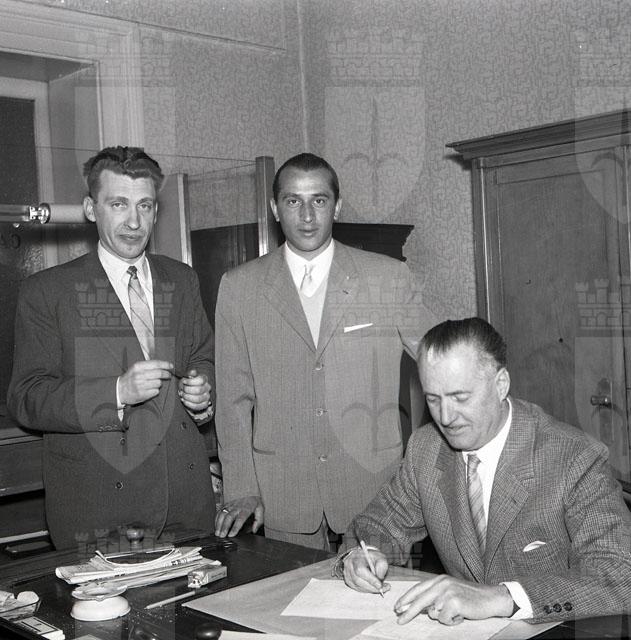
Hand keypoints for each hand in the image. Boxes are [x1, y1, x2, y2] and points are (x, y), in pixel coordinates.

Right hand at [118, 360, 173, 405]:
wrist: (119, 390)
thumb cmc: (131, 378)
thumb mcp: (136, 368)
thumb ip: (149, 366)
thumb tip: (165, 365)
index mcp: (138, 366)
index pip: (156, 364)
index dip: (166, 365)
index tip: (171, 366)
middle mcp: (139, 375)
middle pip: (159, 373)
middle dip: (166, 374)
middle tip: (168, 375)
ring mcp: (140, 385)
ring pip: (159, 383)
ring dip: (159, 383)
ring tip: (153, 383)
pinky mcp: (142, 394)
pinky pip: (156, 391)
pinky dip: (155, 390)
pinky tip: (149, 389)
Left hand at [178, 368, 211, 412]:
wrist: (188, 394)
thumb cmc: (187, 384)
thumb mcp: (187, 377)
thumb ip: (189, 374)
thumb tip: (193, 372)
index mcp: (204, 379)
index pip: (201, 380)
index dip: (191, 381)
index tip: (184, 382)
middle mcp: (207, 388)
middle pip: (198, 390)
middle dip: (187, 390)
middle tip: (182, 390)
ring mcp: (207, 397)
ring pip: (198, 399)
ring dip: (187, 397)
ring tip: (183, 395)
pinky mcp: (204, 405)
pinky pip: (197, 406)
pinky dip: (188, 404)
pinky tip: (185, 401)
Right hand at [214, 496, 263, 536]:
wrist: (249, 490)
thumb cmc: (254, 501)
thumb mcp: (260, 509)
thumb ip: (258, 520)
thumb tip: (254, 530)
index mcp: (246, 508)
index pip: (240, 519)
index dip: (235, 527)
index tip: (231, 535)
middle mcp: (237, 506)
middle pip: (229, 517)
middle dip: (224, 527)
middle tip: (222, 536)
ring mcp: (231, 505)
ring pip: (222, 514)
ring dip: (219, 524)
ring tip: (217, 533)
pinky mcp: (226, 504)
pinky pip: (219, 511)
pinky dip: (216, 519)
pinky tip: (216, 526)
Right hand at [343, 547, 389, 594]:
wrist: (361, 557)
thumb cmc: (371, 557)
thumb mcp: (379, 556)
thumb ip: (382, 565)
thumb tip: (380, 577)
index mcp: (355, 558)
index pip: (360, 570)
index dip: (370, 579)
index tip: (380, 585)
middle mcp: (349, 566)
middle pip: (358, 581)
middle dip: (372, 587)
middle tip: (383, 588)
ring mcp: (347, 575)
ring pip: (358, 586)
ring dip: (370, 589)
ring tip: (380, 588)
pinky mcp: (348, 581)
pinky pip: (358, 589)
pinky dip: (367, 590)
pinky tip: (373, 587)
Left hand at [394, 575, 514, 625]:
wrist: (490, 597)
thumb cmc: (470, 596)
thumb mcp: (450, 590)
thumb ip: (436, 595)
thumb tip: (420, 608)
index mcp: (439, 579)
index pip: (418, 588)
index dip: (406, 598)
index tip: (397, 607)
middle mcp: (442, 583)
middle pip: (419, 600)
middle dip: (408, 612)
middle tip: (399, 620)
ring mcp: (448, 592)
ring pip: (433, 613)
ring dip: (443, 618)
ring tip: (456, 613)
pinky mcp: (455, 602)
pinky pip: (444, 619)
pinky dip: (451, 621)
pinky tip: (461, 615)